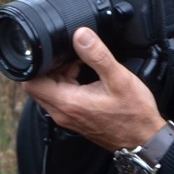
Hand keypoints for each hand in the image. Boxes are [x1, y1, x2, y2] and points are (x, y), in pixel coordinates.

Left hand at [24, 27, 164, 150]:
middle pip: (37, 86)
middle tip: (70, 57)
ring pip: (49, 90)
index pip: (31, 84)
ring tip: (80, 64)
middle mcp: (60, 112)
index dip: (36, 65)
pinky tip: (85, 75)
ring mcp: (65, 116)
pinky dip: (67, 83)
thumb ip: (97, 55)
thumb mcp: (118, 78)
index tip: (52, 54)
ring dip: (59, 75)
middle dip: (49, 68)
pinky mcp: (72, 117)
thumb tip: (80, 35)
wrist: (142, 138)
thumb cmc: (133, 113)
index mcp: (66, 103)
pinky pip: (60, 97)